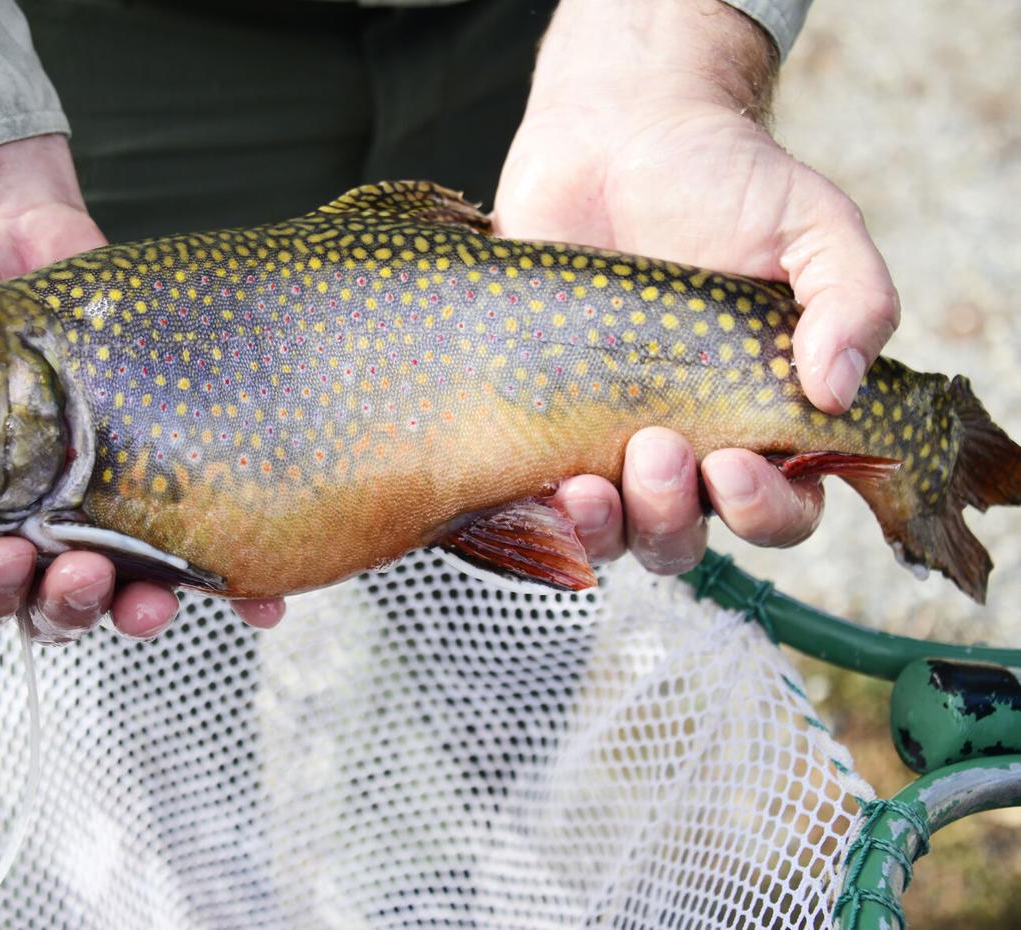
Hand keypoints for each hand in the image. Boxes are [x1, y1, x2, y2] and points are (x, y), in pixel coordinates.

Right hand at [0, 136, 285, 643]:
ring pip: (115, 591)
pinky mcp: (156, 472)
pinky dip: (228, 580)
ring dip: (135, 610)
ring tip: (154, 598)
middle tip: (77, 570)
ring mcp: (92, 506)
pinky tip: (258, 597)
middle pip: (38, 611)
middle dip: (59, 606)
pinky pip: (196, 543)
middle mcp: (20, 531)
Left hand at [494, 0, 898, 573]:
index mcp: (764, 417)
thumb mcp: (812, 224)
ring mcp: (607, 436)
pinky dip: (539, 513)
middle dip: (675, 516)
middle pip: (691, 534)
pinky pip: (536, 500)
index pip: (783, 509)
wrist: (613, 136)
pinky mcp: (538, 422)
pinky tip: (539, 487)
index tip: (736, 463)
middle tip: (659, 450)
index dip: (765, 510)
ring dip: (608, 529)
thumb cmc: (724, 180)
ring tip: (591, 483)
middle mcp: (689, 442)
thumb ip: (852, 299)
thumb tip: (840, 389)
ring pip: (615, 533)